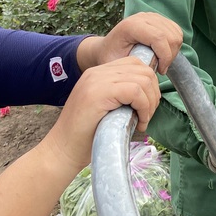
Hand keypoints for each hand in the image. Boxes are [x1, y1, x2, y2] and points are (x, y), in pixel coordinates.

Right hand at [43, 56, 161, 172]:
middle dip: (153, 93)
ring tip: (143, 120)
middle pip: (142, 70)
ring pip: (142, 80)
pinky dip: (144, 108)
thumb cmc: (86, 136)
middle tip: (147, 115)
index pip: (135, 64)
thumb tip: (152, 93)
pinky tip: (140, 123)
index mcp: (98, 74)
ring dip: (150, 102)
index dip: (149, 84)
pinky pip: (135, 91)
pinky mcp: (99, 93)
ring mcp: (96, 81)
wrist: (62, 150)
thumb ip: (122, 96)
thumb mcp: (107, 108)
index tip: (147, 106)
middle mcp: (97, 72)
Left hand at [79, 12, 182, 73]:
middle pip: (171, 36)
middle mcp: (143, 17)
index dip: (165, 56)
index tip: (160, 70)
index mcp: (131, 26)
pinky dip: (174, 45)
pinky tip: (163, 53)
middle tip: (160, 68)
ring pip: (176, 34)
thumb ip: (134, 66)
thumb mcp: (118, 65)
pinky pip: (177, 32)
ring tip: (161, 61)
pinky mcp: (159, 19)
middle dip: (170, 56)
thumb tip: (151, 70)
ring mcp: (152, 16)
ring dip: (173, 52)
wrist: (108, 47)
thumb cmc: (111, 58)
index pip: (159, 38)